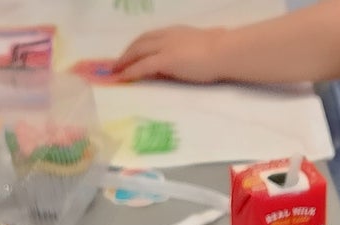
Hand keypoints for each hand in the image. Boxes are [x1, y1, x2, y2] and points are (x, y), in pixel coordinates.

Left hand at [112, 26, 229, 82]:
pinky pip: (142, 65)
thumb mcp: (203, 47)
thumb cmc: (221, 50)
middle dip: (127, 52)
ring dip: (124, 61)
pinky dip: (130, 71)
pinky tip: (122, 78)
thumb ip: (193, 50)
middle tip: (117, 63)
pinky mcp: (166, 60)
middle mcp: (167, 36)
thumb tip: (192, 57)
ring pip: (138, 51)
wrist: (224, 51)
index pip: (152, 37)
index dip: (139, 45)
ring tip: (115, 72)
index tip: (132, 53)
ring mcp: (165, 47)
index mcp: (176, 33)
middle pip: (140, 42)